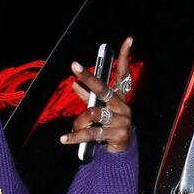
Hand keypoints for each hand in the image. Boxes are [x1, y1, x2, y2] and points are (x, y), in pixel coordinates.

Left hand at [60, 36, 132, 154]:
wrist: (120, 154)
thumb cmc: (108, 128)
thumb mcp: (99, 111)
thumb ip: (88, 98)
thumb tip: (75, 85)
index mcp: (119, 98)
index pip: (123, 74)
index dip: (125, 57)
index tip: (128, 40)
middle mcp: (122, 106)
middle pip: (103, 88)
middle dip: (88, 77)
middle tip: (75, 67)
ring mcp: (121, 120)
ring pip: (93, 113)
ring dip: (79, 121)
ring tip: (73, 129)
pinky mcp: (117, 135)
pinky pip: (91, 132)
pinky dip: (75, 136)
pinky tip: (65, 139)